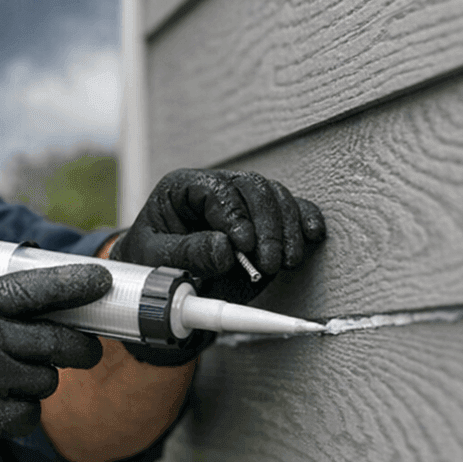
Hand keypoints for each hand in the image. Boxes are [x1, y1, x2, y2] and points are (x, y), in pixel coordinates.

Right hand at [0, 263, 110, 461]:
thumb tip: (39, 305)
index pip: (38, 288)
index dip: (76, 285)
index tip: (102, 282)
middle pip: (59, 342)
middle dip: (81, 347)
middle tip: (85, 349)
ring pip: (46, 381)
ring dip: (41, 382)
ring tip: (18, 378)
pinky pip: (27, 416)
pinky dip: (23, 413)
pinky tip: (6, 404)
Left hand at [112, 169, 324, 363]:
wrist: (160, 274)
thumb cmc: (150, 260)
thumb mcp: (155, 257)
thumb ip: (186, 253)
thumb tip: (225, 249)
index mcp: (183, 188)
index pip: (215, 189)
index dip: (233, 214)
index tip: (243, 245)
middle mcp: (217, 188)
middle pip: (253, 188)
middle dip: (267, 226)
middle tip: (268, 262)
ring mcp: (244, 201)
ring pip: (276, 197)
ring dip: (287, 229)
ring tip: (285, 262)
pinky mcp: (264, 219)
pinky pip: (292, 208)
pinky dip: (306, 219)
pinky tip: (312, 236)